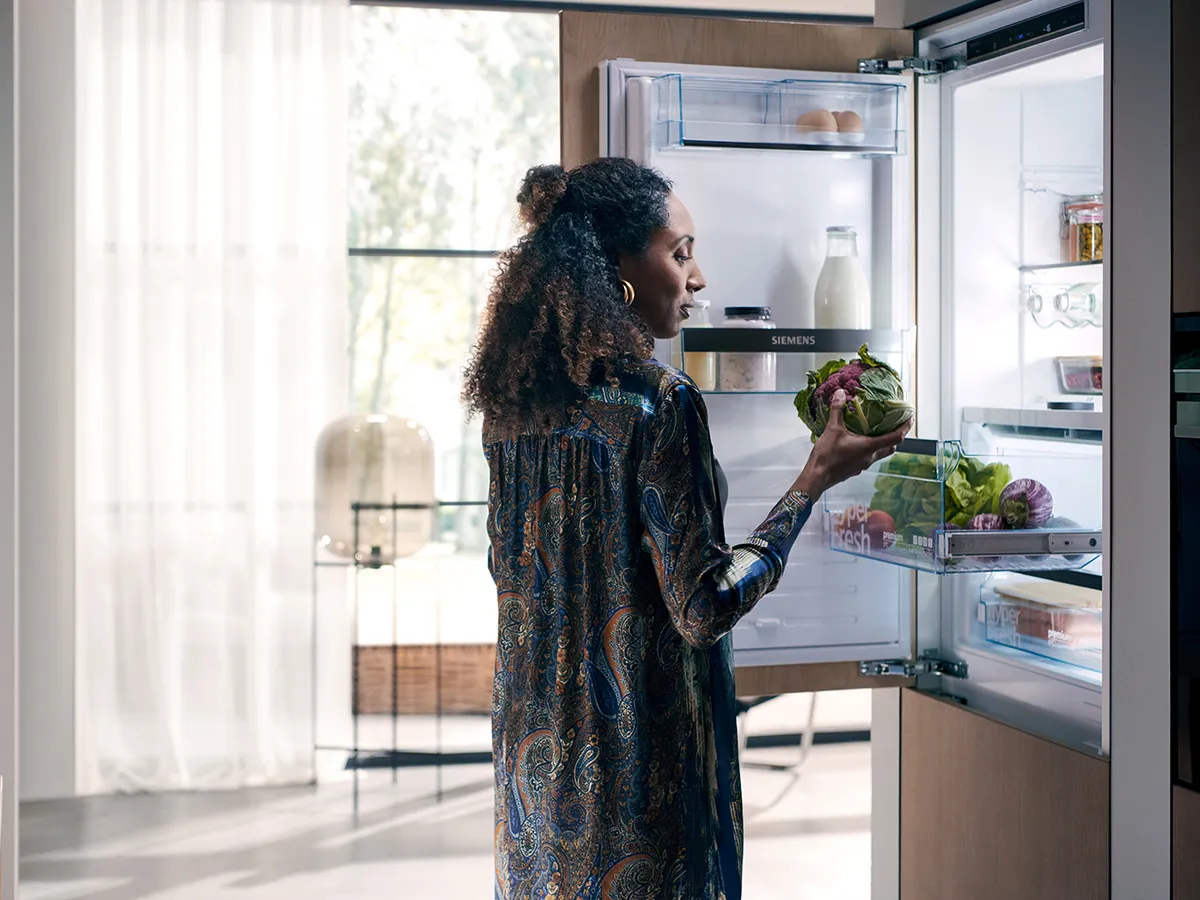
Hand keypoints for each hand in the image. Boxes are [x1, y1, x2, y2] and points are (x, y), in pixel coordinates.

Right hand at [792, 389, 911, 499]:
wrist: (817, 477)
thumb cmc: (827, 455)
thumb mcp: (832, 429)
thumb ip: (837, 410)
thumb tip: (840, 393)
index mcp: (869, 447)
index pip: (896, 437)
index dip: (905, 427)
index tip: (910, 418)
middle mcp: (870, 457)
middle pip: (891, 447)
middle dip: (897, 436)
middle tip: (896, 424)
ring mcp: (863, 465)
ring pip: (880, 453)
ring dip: (883, 443)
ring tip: (878, 431)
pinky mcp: (855, 469)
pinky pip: (869, 458)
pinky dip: (871, 449)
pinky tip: (860, 442)